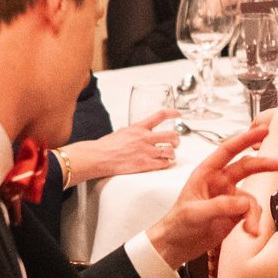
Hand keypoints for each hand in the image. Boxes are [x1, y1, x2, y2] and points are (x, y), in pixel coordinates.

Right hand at [57, 110, 181, 186]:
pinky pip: (164, 163)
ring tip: (169, 155)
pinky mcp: (145, 164)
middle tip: (175, 143)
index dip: (172, 113)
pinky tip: (162, 163)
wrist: (99, 157)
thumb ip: (133, 131)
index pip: (160, 115)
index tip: (178, 114)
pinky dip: (165, 163)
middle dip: (176, 140)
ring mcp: (146, 151)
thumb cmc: (106, 146)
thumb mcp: (122, 132)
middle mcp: (145, 138)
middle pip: (172, 135)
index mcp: (139, 128)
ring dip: (172, 154)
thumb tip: (136, 132)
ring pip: (170, 151)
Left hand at [146, 125, 277, 267]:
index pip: (227, 150)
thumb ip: (220, 206)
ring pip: (251, 198)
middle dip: (265, 165)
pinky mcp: (236, 214)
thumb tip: (244, 202)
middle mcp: (220, 182)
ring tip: (252, 230)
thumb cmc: (178, 224)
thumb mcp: (195, 213)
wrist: (176, 246)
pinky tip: (250, 232)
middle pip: (246, 167)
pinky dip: (254, 222)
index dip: (245, 139)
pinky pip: (252, 213)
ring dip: (254, 214)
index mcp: (206, 173)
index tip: (262, 131)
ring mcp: (229, 198)